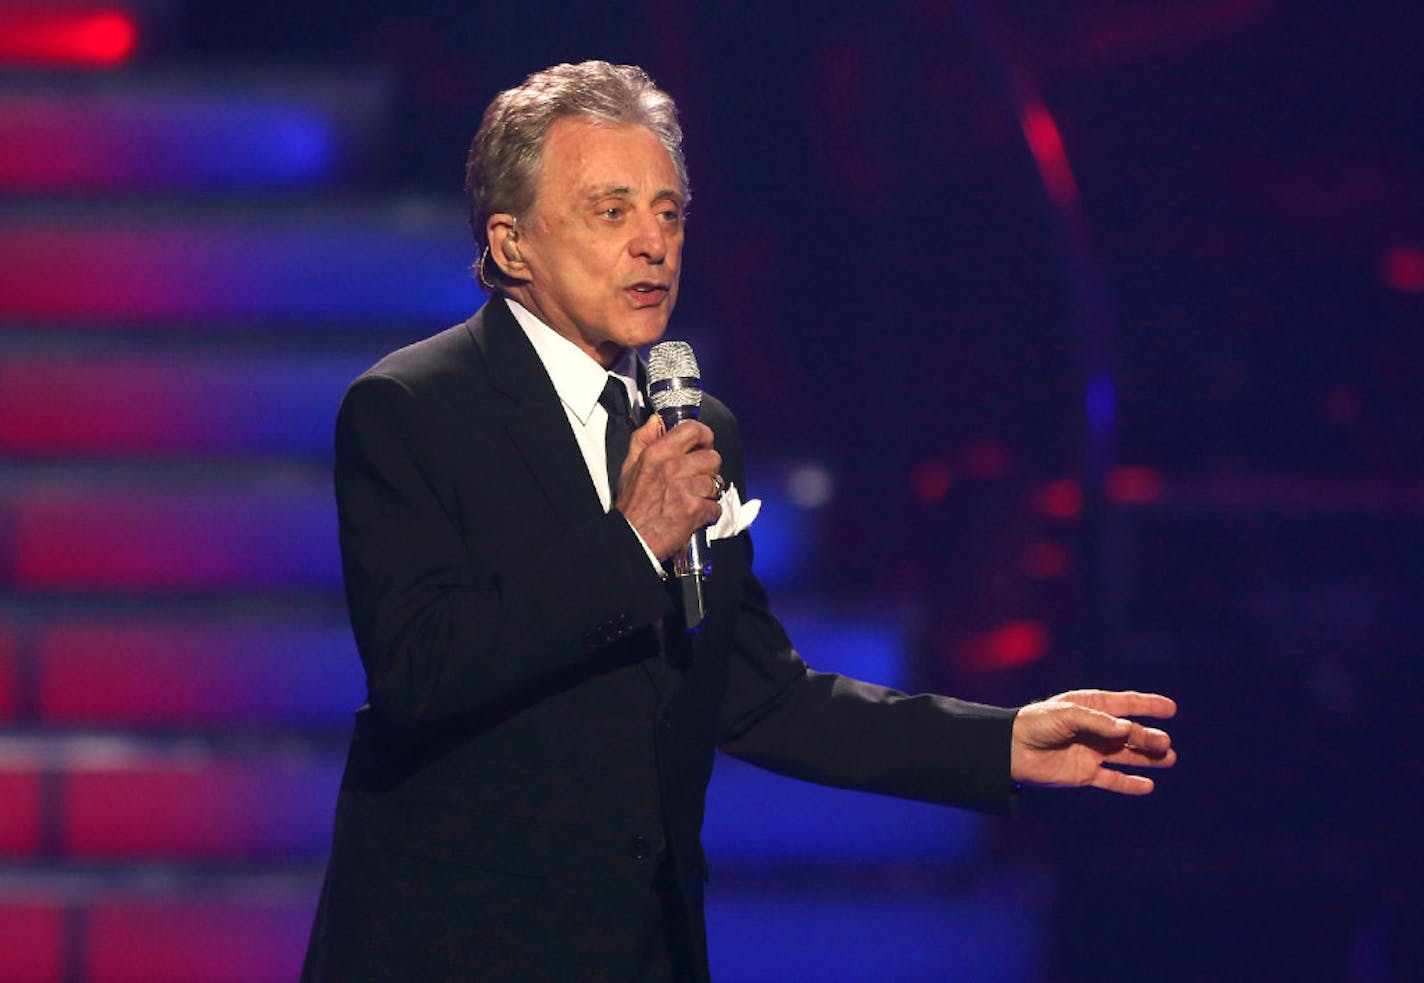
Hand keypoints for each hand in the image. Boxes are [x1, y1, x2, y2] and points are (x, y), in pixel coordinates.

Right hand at [614, 416, 722, 560]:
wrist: (631, 539)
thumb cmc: (631, 506)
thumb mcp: (629, 466)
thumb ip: (643, 438)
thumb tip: (656, 420)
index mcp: (657, 453)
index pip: (693, 429)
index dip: (704, 436)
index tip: (703, 445)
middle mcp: (673, 467)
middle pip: (712, 458)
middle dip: (708, 470)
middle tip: (696, 480)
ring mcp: (686, 488)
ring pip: (717, 483)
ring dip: (708, 493)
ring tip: (692, 499)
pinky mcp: (695, 510)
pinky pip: (716, 507)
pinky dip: (708, 514)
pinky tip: (694, 515)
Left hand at [1011, 690, 1176, 794]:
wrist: (1011, 749)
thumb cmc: (1037, 723)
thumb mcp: (1067, 715)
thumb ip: (1098, 722)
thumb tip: (1127, 729)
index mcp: (1091, 707)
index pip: (1126, 704)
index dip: (1148, 705)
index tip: (1171, 708)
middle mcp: (1095, 729)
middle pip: (1130, 733)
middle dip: (1149, 737)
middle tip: (1165, 744)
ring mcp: (1091, 751)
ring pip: (1127, 755)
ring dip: (1147, 757)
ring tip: (1169, 758)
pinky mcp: (1085, 773)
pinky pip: (1112, 779)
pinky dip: (1130, 783)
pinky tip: (1148, 785)